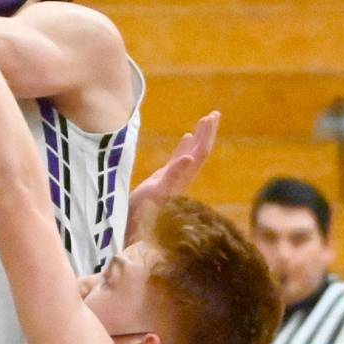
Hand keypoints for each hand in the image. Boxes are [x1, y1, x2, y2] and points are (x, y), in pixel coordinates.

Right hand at [126, 112, 219, 242]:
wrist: (129, 230)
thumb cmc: (140, 214)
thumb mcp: (157, 193)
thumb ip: (173, 175)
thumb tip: (191, 158)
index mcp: (183, 179)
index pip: (200, 153)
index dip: (206, 135)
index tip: (211, 116)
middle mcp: (182, 178)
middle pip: (199, 152)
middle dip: (207, 132)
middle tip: (215, 113)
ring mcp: (173, 179)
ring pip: (191, 154)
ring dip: (199, 137)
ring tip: (205, 120)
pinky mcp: (163, 181)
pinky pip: (177, 160)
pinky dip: (184, 147)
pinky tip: (187, 137)